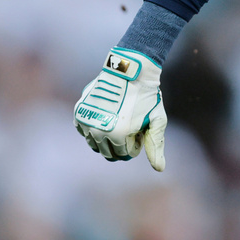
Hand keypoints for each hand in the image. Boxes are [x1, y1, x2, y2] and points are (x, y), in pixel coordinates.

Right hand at [73, 47, 166, 170]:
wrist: (129, 71)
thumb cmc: (147, 96)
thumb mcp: (156, 121)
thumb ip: (156, 146)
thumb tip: (160, 169)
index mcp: (118, 135)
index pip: (124, 155)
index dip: (135, 145)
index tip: (140, 132)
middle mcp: (98, 130)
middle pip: (108, 153)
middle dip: (121, 145)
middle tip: (131, 128)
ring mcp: (86, 121)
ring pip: (95, 144)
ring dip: (107, 138)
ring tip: (120, 122)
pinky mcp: (79, 112)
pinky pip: (84, 132)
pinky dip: (95, 129)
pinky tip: (107, 117)